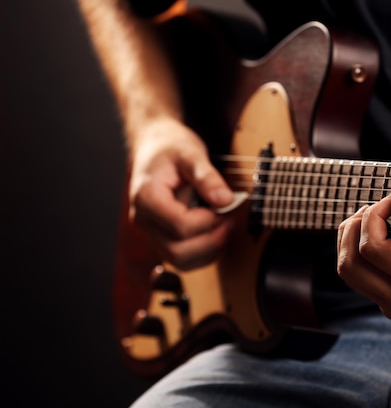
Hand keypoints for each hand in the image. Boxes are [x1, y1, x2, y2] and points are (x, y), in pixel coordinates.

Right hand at [128, 117, 234, 268]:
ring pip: (180, 261)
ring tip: (224, 225)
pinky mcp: (160, 238)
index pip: (180, 226)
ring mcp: (150, 232)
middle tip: (229, 219)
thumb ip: (208, 177)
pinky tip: (215, 232)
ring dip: (208, 250)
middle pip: (178, 252)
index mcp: (146, 198)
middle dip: (210, 240)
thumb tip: (225, 201)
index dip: (209, 220)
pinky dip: (203, 252)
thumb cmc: (170, 147)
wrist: (155, 146)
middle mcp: (143, 220)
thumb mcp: (191, 153)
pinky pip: (182, 259)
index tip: (225, 205)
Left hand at [336, 160, 390, 338]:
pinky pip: (362, 280)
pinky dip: (359, 255)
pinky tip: (374, 237)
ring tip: (367, 220)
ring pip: (350, 274)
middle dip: (352, 228)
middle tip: (371, 208)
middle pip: (349, 264)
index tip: (390, 200)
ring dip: (350, 242)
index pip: (372, 247)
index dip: (374, 216)